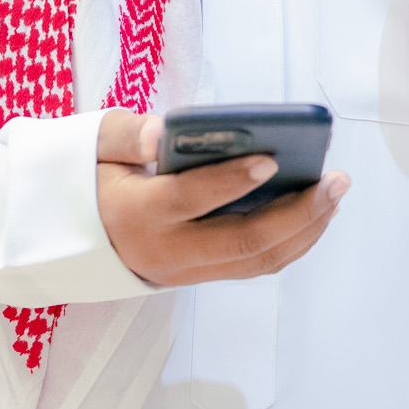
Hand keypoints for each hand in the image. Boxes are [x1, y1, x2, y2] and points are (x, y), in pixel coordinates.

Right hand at [96, 109, 350, 287]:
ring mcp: (187, 271)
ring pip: (257, 260)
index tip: (271, 158)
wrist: (73, 238)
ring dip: (304, 230)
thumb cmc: (92, 178)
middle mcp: (167, 251)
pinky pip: (253, 264)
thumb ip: (126, 135)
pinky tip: (314, 213)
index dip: (231, 181)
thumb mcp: (94, 146)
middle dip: (297, 213)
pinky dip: (290, 241)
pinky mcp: (201, 276)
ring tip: (335, 194)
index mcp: (138, 214)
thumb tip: (163, 132)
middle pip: (243, 242)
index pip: (191, 199)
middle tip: (335, 180)